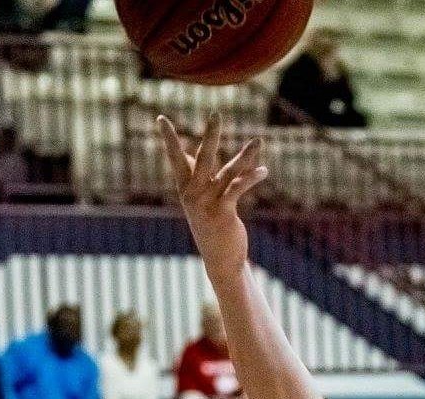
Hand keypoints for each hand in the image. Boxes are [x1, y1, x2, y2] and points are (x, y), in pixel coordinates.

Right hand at [158, 113, 267, 283]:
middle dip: (211, 135)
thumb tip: (192, 153)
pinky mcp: (223, 212)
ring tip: (259, 141)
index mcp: (186, 189)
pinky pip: (239, 188)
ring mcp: (208, 203)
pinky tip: (263, 170)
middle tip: (216, 113)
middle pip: (203, 158)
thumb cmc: (211, 227)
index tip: (161, 118)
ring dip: (246, 156)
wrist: (220, 259)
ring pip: (229, 172)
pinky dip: (252, 177)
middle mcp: (194, 194)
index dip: (169, 139)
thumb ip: (197, 176)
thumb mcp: (201, 201)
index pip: (175, 159)